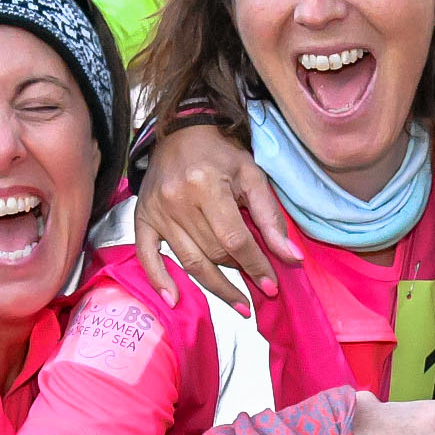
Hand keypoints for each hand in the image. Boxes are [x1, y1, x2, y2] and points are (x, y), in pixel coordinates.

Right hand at [129, 124, 299, 302]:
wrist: (181, 132)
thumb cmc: (221, 154)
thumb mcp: (253, 177)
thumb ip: (271, 218)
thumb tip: (292, 258)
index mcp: (207, 185)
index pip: (235, 239)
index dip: (255, 266)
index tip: (271, 286)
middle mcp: (178, 200)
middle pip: (213, 252)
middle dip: (238, 274)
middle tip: (256, 290)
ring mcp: (157, 211)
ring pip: (189, 260)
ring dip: (215, 286)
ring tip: (237, 302)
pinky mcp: (142, 217)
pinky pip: (147, 255)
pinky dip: (159, 279)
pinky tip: (174, 300)